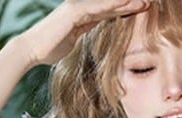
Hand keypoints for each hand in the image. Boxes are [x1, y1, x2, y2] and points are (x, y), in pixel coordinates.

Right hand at [17, 0, 150, 67]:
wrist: (32, 50)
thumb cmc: (50, 50)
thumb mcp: (74, 43)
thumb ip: (84, 36)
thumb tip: (94, 42)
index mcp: (82, 17)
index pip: (108, 12)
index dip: (125, 10)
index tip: (142, 11)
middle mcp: (81, 8)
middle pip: (110, 5)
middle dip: (130, 4)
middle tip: (149, 3)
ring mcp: (77, 8)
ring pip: (106, 4)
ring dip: (125, 2)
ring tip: (144, 2)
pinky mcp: (74, 12)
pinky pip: (97, 8)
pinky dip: (112, 5)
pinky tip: (126, 4)